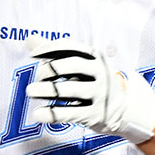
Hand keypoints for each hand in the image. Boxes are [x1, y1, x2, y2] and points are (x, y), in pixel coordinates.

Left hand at [25, 37, 154, 143]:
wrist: (125, 109)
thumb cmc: (93, 82)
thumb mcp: (80, 65)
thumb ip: (55, 53)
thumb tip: (29, 39)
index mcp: (95, 57)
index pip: (72, 47)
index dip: (51, 48)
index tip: (33, 53)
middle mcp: (100, 73)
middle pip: (73, 65)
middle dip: (50, 69)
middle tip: (36, 76)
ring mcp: (100, 94)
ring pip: (70, 90)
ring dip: (46, 90)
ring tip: (30, 91)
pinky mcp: (96, 115)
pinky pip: (70, 113)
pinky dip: (52, 114)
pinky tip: (38, 114)